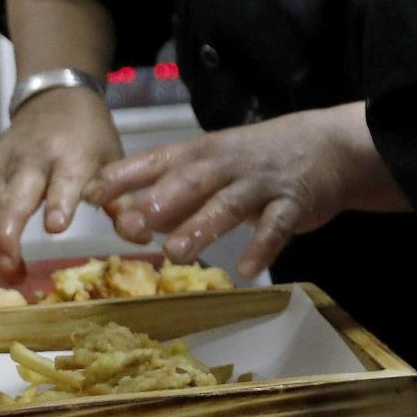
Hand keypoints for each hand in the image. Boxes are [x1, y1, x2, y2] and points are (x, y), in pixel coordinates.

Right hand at [0, 86, 123, 280]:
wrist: (56, 100)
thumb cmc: (90, 137)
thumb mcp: (113, 161)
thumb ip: (121, 201)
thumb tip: (143, 238)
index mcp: (71, 158)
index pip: (62, 183)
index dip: (58, 205)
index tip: (56, 228)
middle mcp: (33, 162)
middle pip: (12, 203)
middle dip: (8, 240)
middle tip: (15, 274)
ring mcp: (4, 165)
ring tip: (6, 271)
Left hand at [84, 105, 391, 276]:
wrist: (326, 147)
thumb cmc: (256, 161)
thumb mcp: (211, 167)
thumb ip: (170, 192)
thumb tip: (123, 217)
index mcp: (201, 154)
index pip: (156, 161)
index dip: (123, 177)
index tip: (90, 195)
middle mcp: (227, 165)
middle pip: (191, 181)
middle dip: (160, 201)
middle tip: (130, 226)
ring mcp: (261, 183)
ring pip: (228, 204)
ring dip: (201, 226)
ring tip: (175, 252)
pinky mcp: (293, 203)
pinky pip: (276, 226)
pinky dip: (262, 247)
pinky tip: (245, 269)